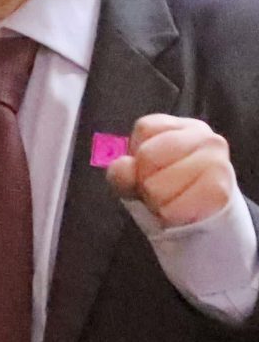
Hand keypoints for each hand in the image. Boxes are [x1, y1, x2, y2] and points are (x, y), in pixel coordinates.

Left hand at [106, 115, 238, 228]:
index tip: (150, 167)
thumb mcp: (137, 175)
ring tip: (172, 199)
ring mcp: (218, 162)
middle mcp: (205, 138)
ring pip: (158, 187)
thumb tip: (122, 168)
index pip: (145, 127)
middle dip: (144, 179)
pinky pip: (172, 210)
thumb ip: (122, 171)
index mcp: (182, 126)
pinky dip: (169, 215)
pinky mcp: (220, 191)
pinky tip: (181, 211)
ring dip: (156, 201)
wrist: (205, 215)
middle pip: (148, 155)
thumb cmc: (168, 187)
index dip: (137, 153)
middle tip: (161, 187)